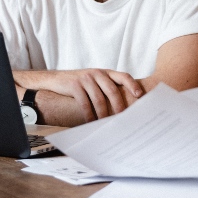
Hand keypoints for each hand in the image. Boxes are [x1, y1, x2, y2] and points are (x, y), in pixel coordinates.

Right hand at [14, 69, 142, 122]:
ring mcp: (86, 78)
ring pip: (99, 99)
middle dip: (119, 106)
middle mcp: (97, 73)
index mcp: (105, 72)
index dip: (132, 84)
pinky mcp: (75, 85)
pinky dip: (89, 115)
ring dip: (103, 114)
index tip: (140, 95)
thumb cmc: (80, 83)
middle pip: (112, 90)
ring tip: (107, 125)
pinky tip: (91, 123)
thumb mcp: (95, 80)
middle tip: (123, 119)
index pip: (123, 75)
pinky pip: (85, 103)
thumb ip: (106, 87)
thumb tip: (123, 106)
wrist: (56, 79)